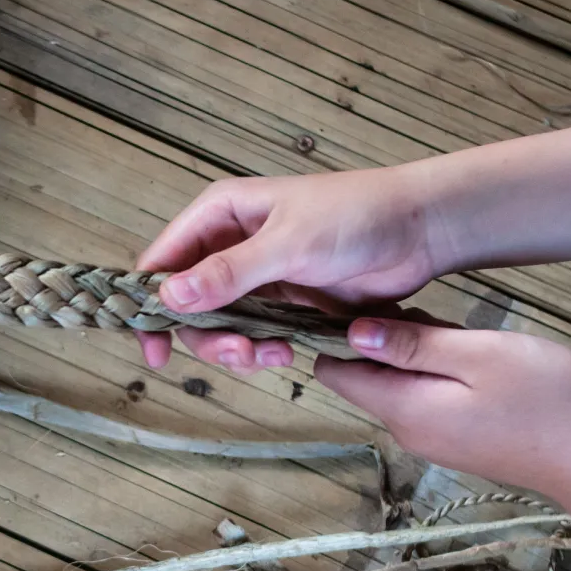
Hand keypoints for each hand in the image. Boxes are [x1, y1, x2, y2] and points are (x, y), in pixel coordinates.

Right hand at [136, 168, 442, 372]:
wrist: (420, 230)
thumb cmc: (356, 216)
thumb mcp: (289, 244)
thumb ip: (229, 273)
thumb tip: (170, 297)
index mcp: (220, 214)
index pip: (162, 261)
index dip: (150, 305)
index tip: (154, 348)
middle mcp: (230, 243)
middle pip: (188, 303)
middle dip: (206, 336)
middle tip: (240, 354)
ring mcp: (257, 275)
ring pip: (220, 324)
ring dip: (236, 347)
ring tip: (272, 356)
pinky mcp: (283, 300)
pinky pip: (254, 333)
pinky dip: (261, 350)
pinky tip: (286, 353)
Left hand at [315, 317, 570, 497]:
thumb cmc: (544, 398)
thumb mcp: (477, 355)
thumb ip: (412, 344)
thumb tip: (352, 334)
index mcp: (402, 407)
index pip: (337, 373)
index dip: (336, 336)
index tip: (359, 303)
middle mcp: (406, 429)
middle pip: (369, 375)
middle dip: (385, 340)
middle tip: (433, 317)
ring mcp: (432, 438)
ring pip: (400, 383)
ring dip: (417, 353)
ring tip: (458, 333)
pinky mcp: (456, 440)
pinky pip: (426, 397)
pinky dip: (436, 372)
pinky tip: (472, 357)